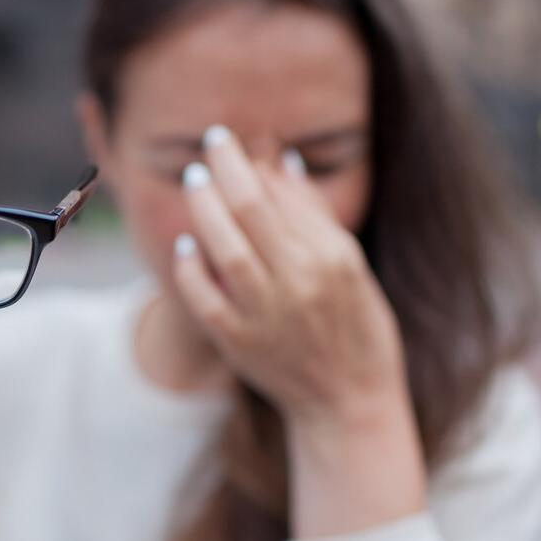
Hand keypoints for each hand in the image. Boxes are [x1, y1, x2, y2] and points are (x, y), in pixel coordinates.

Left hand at [172, 124, 405, 429]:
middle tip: (207, 149)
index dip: (244, 163)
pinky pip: (205, 300)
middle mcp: (301, 283)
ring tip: (194, 182)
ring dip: (204, 211)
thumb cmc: (355, 324)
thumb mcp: (350, 264)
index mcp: (331, 258)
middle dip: (223, 172)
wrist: (349, 400)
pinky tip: (185, 245)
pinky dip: (191, 270)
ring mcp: (269, 316)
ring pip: (226, 251)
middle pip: (250, 213)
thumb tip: (280, 160)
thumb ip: (312, 213)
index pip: (277, 196)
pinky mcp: (241, 344)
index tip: (225, 141)